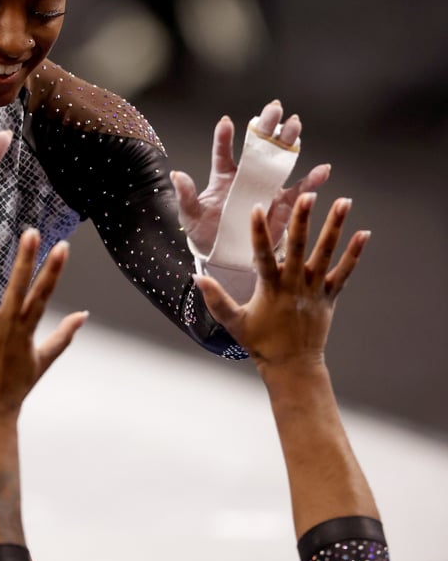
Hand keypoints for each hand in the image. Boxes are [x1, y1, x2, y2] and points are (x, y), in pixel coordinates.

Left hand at [0, 229, 87, 416]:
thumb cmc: (14, 387)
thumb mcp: (43, 360)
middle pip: (19, 289)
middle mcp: (7, 329)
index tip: (62, 247)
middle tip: (32, 233)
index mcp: (26, 330)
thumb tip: (83, 316)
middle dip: (26, 261)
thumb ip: (63, 336)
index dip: (53, 270)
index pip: (43, 295)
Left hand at [171, 100, 330, 256]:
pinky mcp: (282, 204)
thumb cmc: (206, 232)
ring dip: (288, 142)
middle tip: (274, 108)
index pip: (223, 152)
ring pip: (280, 160)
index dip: (225, 137)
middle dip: (266, 127)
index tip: (226, 122)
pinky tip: (322, 169)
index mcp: (223, 176)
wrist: (226, 255)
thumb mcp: (191, 216)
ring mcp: (266, 187)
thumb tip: (177, 175)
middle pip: (258, 147)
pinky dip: (312, 180)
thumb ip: (186, 196)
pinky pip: (299, 190)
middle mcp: (247, 176)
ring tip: (294, 125)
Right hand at [194, 193, 369, 372]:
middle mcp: (295, 286)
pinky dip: (354, 253)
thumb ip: (216, 299)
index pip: (262, 256)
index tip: (257, 208)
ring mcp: (315, 290)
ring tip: (343, 202)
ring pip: (326, 254)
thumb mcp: (233, 322)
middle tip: (308, 195)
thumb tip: (197, 276)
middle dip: (303, 220)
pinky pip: (345, 272)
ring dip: (334, 227)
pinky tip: (364, 233)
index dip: (259, 232)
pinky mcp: (330, 296)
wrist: (293, 365)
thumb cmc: (261, 343)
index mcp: (270, 289)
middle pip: (299, 247)